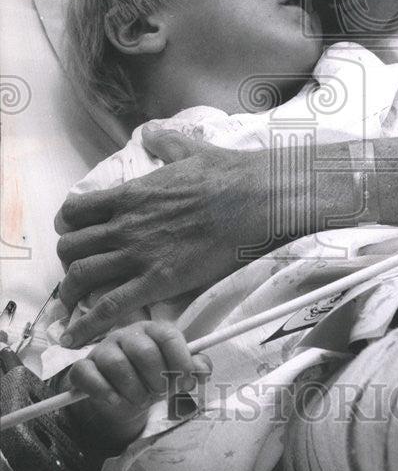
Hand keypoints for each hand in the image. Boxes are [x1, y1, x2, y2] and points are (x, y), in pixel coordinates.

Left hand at [55, 127, 289, 347]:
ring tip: (72, 304)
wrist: (255, 199)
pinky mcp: (157, 281)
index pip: (76, 211)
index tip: (74, 234)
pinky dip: (87, 325)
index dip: (70, 225)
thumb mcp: (190, 150)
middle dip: (69, 260)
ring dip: (71, 292)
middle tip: (78, 269)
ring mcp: (138, 254)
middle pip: (71, 246)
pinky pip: (110, 307)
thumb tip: (153, 133)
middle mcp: (125, 224)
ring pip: (81, 276)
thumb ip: (165, 143)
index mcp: (131, 194)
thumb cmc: (228, 175)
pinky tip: (76, 338)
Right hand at [67, 320, 211, 442]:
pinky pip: (88, 375)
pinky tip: (117, 401)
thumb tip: (203, 370)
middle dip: (157, 378)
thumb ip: (195, 368)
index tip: (186, 382)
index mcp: (154, 331)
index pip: (168, 336)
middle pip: (144, 351)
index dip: (180, 360)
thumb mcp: (176, 375)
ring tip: (141, 400)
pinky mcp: (83, 367)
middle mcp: (128, 334)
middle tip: (161, 393)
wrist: (122, 400)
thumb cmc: (153, 380)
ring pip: (117, 364)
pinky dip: (104, 391)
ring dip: (134, 390)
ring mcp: (103, 349)